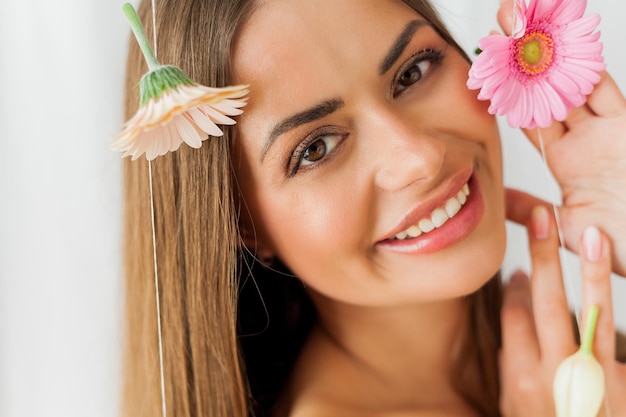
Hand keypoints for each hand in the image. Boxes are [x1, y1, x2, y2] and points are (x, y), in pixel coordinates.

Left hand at [495, 0, 625, 275]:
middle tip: (500, 40)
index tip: (487, 75)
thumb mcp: (561, 228)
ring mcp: (605, 131)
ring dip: (549, 61)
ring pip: (573, 86)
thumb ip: (531, 210)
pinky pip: (603, 92)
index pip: (532, 120)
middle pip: (549, 95)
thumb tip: (500, 202)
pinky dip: (584, 70)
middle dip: (526, 69)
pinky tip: (559, 49)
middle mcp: (583, 139)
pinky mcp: (625, 127)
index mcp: (565, 160)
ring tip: (521, 33)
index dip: (511, 97)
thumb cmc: (614, 246)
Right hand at [499, 206, 625, 416]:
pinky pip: (612, 332)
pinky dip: (609, 300)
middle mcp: (549, 373)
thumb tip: (514, 322)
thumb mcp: (516, 408)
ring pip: (584, 310)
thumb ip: (513, 366)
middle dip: (542, 257)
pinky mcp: (617, 381)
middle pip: (542, 303)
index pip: (513, 316)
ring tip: (585, 233)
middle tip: (540, 217)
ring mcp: (587, 376)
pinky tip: (610, 272)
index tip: (523, 266)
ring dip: (585, 269)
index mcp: (518, 379)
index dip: (518, 285)